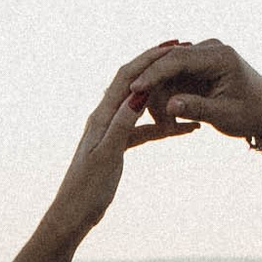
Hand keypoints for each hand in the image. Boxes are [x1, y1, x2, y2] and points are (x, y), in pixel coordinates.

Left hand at [40, 50, 204, 245]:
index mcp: (101, 116)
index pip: (127, 78)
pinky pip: (144, 130)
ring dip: (164, 95)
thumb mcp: (107, 155)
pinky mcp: (117, 147)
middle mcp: (105, 118)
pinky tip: (183, 129)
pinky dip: (162, 126)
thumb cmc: (86, 189)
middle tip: (185, 53)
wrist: (73, 215)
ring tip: (188, 85)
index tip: (172, 46)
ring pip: (142, 106)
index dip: (148, 59)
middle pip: (134, 84)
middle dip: (158, 68)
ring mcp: (111, 132)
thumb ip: (122, 124)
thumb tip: (138, 94)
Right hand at [120, 36, 261, 145]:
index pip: (179, 59)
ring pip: (167, 71)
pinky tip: (166, 118)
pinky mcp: (197, 67)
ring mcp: (202, 56)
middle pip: (168, 61)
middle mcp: (210, 50)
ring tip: (164, 126)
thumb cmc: (251, 114)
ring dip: (158, 95)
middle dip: (152, 85)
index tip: (135, 89)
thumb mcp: (225, 115)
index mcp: (220, 56)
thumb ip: (197, 108)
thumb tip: (169, 106)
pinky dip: (166, 96)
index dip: (154, 73)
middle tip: (137, 108)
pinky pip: (172, 78)